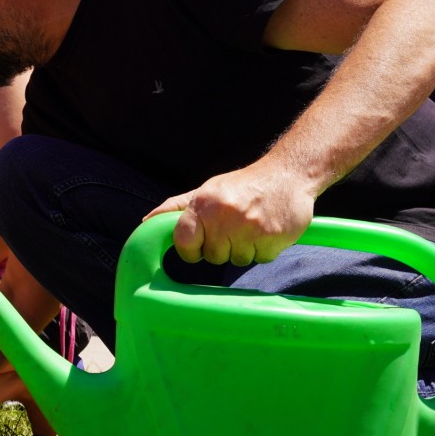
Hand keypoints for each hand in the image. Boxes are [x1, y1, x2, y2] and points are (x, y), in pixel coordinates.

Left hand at [144, 162, 315, 265]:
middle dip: (221, 246)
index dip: (189, 249)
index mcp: (204, 203)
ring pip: (236, 260)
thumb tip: (147, 222)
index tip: (197, 246)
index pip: (183, 240)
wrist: (287, 174)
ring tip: (251, 226)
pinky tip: (266, 230)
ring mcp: (250, 228)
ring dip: (243, 249)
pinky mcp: (272, 239)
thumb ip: (176, 208)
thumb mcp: (205, 191)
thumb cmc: (241, 185)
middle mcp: (224, 216)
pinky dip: (263, 250)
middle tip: (234, 227)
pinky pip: (259, 259)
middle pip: (212, 256)